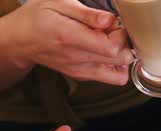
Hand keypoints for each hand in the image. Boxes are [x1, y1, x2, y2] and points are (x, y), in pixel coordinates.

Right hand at [2, 0, 133, 84]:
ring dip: (121, 58)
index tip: (115, 25)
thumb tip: (111, 20)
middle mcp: (77, 59)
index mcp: (70, 38)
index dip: (121, 36)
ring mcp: (80, 71)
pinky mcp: (82, 76)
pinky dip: (114, 65)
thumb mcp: (59, 3)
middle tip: (113, 32)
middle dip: (124, 45)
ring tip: (109, 42)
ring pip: (119, 75)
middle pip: (120, 61)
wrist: (20, 39)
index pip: (112, 47)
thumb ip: (88, 13)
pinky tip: (103, 50)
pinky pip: (110, 77)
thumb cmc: (38, 18)